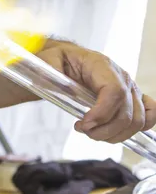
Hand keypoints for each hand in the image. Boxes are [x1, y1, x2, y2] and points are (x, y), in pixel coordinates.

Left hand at [37, 40, 155, 142]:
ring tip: (91, 132)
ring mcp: (130, 89)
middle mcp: (122, 76)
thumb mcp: (47, 61)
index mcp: (101, 65)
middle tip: (81, 129)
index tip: (82, 124)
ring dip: (114, 134)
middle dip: (103, 130)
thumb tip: (65, 89)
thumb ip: (52, 73)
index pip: (115, 91)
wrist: (65, 59)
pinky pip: (148, 116)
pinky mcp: (131, 100)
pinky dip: (133, 130)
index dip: (102, 113)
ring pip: (137, 120)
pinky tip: (112, 132)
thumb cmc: (57, 60)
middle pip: (128, 112)